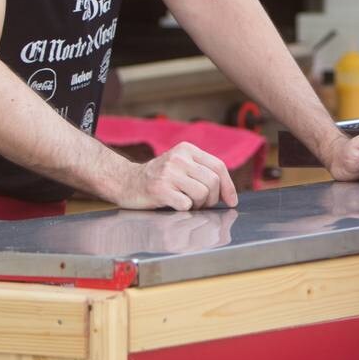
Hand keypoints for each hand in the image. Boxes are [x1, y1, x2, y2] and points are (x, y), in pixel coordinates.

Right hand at [113, 141, 238, 210]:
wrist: (126, 182)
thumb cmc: (159, 178)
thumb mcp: (180, 165)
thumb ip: (202, 172)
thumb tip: (229, 194)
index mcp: (187, 149)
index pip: (218, 166)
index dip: (228, 186)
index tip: (232, 201)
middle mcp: (179, 158)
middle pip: (213, 182)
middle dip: (212, 199)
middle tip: (202, 205)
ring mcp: (169, 173)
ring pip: (202, 193)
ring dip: (198, 205)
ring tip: (187, 204)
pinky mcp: (160, 189)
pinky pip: (186, 204)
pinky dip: (185, 209)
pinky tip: (175, 205)